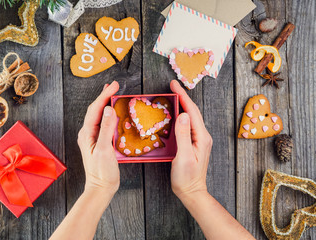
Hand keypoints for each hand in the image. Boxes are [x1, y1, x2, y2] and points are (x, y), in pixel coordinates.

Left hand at [77, 81, 119, 196]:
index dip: (104, 95)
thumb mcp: (105, 149)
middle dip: (104, 95)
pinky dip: (108, 113)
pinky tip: (113, 111)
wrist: (101, 187)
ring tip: (112, 92)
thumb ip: (106, 129)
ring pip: (98, 115)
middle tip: (115, 85)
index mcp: (87, 133)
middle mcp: (87, 133)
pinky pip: (102, 123)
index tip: (114, 85)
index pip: (95, 109)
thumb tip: (109, 109)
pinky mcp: (98, 141)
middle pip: (95, 109)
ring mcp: (92, 137)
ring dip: (105, 102)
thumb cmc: (102, 171)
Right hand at [170, 80, 212, 198]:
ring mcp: (199, 139)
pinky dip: (181, 115)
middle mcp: (203, 136)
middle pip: (193, 112)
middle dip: (183, 97)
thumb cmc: (187, 177)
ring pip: (191, 117)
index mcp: (201, 137)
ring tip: (173, 95)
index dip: (183, 96)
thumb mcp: (183, 156)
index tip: (174, 85)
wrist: (192, 192)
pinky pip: (188, 125)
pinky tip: (175, 114)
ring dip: (182, 104)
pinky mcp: (194, 143)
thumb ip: (183, 135)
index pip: (192, 111)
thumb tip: (182, 114)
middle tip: (172, 86)